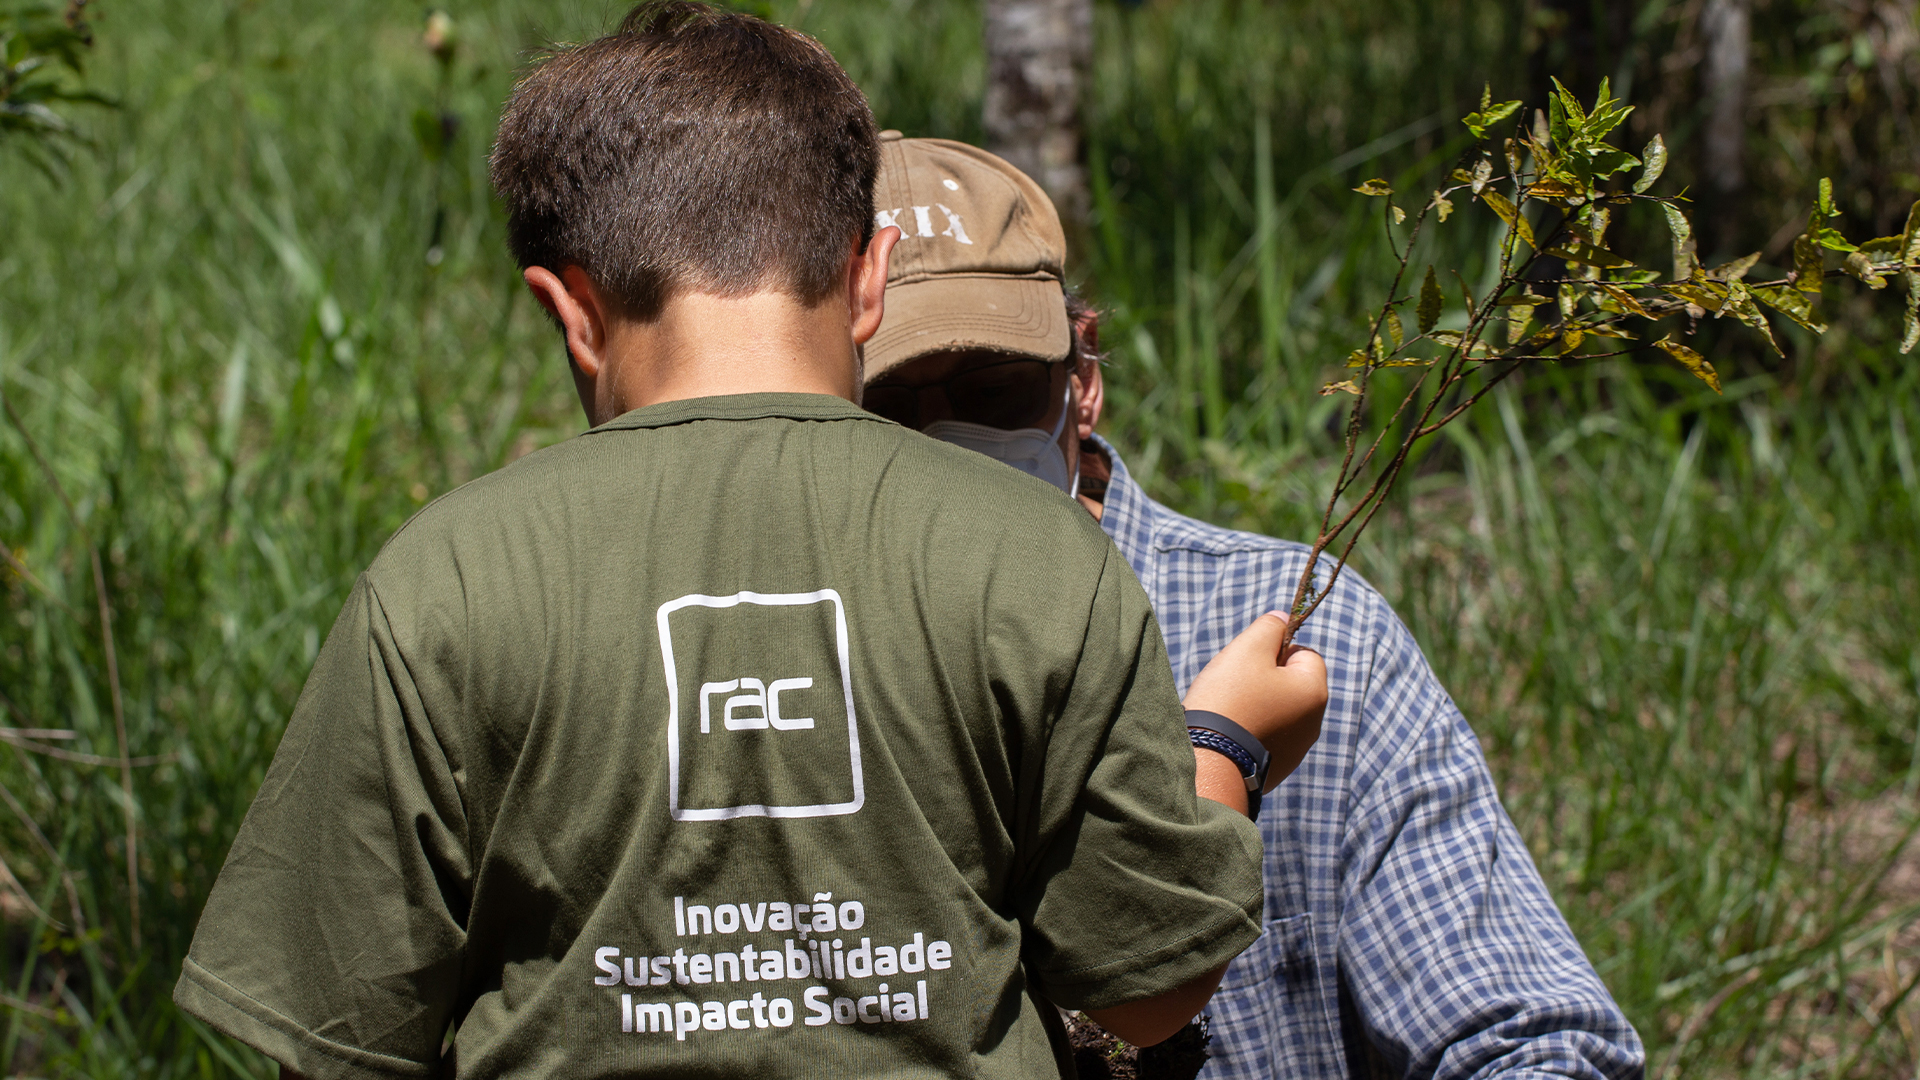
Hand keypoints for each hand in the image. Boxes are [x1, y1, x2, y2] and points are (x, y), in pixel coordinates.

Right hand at [1182, 612, 1326, 791]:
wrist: (1211, 761)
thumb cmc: (1230, 699)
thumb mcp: (1248, 649)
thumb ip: (1270, 627)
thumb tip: (1284, 618)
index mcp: (1314, 691)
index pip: (1304, 653)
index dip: (1277, 650)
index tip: (1251, 661)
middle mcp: (1314, 722)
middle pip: (1292, 683)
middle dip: (1266, 679)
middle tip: (1236, 685)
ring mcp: (1297, 749)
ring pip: (1279, 710)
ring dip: (1258, 705)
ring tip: (1230, 711)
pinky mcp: (1279, 768)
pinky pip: (1268, 737)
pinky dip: (1252, 731)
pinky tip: (1231, 734)